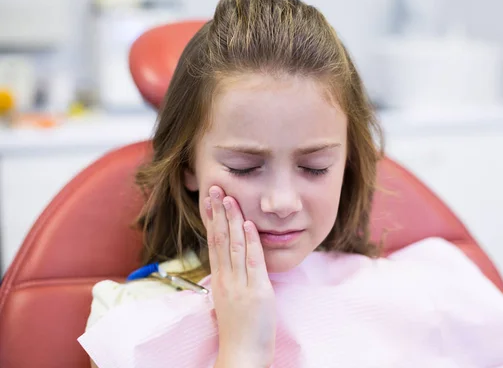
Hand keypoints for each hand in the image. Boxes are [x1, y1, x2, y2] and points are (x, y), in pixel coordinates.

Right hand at [203, 186, 275, 367]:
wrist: (241, 355)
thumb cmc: (238, 330)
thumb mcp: (228, 300)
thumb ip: (228, 280)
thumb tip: (228, 265)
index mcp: (219, 280)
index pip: (214, 242)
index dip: (212, 219)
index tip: (209, 200)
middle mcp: (226, 278)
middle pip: (220, 238)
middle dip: (217, 211)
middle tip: (214, 188)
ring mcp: (240, 284)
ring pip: (234, 245)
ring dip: (232, 219)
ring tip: (229, 197)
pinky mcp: (257, 291)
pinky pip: (252, 261)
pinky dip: (251, 241)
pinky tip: (248, 224)